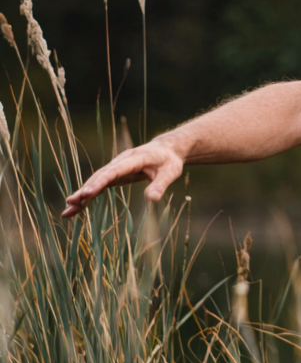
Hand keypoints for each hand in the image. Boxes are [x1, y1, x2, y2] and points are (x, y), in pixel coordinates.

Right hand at [62, 141, 183, 217]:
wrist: (167, 151)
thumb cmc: (169, 161)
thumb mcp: (171, 172)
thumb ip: (161, 184)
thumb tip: (152, 199)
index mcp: (133, 159)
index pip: (114, 171)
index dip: (99, 182)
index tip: (87, 193)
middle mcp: (121, 162)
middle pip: (100, 176)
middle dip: (85, 189)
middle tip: (71, 202)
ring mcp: (116, 168)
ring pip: (96, 181)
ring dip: (82, 195)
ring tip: (67, 211)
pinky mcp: (115, 175)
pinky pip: (99, 185)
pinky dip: (87, 196)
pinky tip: (76, 209)